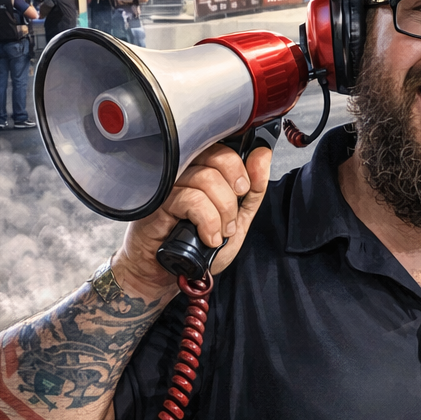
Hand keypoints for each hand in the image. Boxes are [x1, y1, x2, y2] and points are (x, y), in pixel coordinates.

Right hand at [114, 143, 272, 299]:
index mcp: (204, 169)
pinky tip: (207, 238)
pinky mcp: (158, 200)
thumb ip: (253, 190)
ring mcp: (170, 183)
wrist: (167, 272)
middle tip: (232, 216)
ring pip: (205, 179)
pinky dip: (207, 221)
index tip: (245, 190)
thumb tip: (263, 155)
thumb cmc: (197, 245)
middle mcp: (185, 170)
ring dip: (222, 212)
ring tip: (219, 233)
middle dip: (233, 191)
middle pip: (216, 156)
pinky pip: (190, 199)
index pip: (225, 147)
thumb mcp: (237, 219)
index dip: (240, 166)